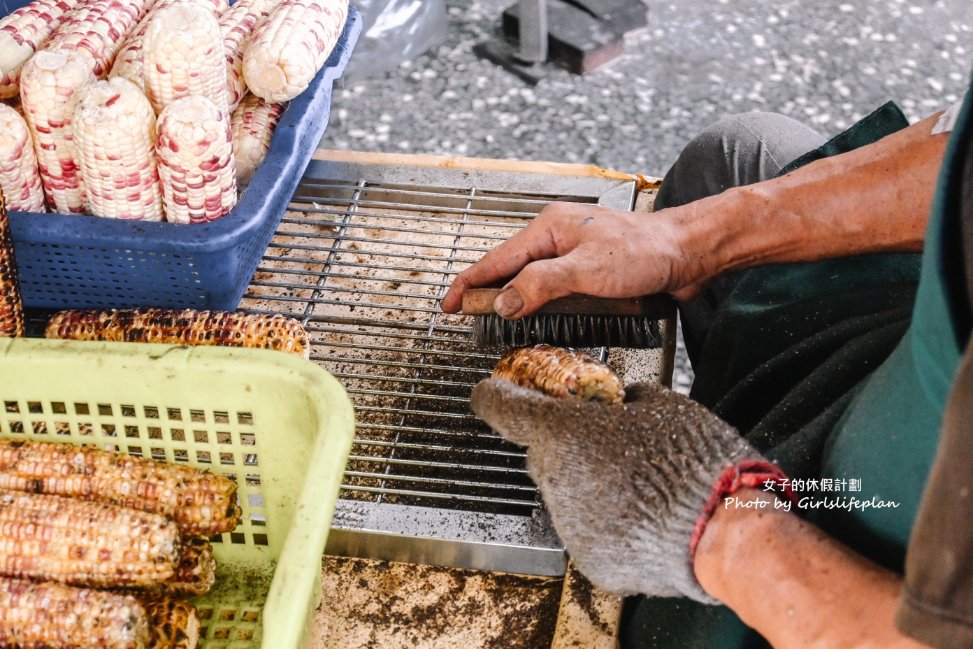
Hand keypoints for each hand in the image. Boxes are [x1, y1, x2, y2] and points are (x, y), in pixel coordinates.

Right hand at [440, 201, 715, 317]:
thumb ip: (541, 285)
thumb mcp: (586, 270)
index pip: (496, 260)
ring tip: (497, 320)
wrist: (689, 252)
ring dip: (516, 299)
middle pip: (509, 269)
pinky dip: (542, 302)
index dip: (469, 284)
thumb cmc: (646, 251)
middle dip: (489, 293)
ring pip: (532, 279)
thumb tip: (504, 302)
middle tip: (470, 318)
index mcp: (549, 229)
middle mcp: (557, 237)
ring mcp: (574, 253)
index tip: (449, 306)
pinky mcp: (590, 269)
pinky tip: (540, 315)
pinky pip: (554, 286)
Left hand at [471, 379, 782, 600]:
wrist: (722, 529)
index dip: (493, 396)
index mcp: (564, 433)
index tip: (491, 392)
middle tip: (605, 443)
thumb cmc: (693, 458)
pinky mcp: (588, 560)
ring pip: (565, 496)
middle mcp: (555, 480)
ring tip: (637, 487)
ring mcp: (569, 525)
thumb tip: (624, 399)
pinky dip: (607, 524)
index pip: (501, 408)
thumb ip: (628, 400)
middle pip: (541, 456)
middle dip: (564, 447)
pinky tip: (640, 518)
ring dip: (589, 488)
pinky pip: (588, 532)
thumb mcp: (663, 404)